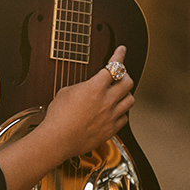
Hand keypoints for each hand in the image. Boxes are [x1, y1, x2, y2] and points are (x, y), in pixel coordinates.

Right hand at [41, 45, 135, 159]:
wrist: (58, 138)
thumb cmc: (58, 117)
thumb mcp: (65, 92)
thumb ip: (81, 87)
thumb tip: (86, 88)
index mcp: (95, 87)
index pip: (113, 66)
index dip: (119, 55)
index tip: (121, 50)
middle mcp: (107, 100)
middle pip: (128, 81)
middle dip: (125, 75)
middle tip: (120, 75)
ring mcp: (111, 116)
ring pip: (131, 100)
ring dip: (126, 94)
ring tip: (119, 93)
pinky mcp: (111, 129)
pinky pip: (124, 118)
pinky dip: (122, 113)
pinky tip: (115, 112)